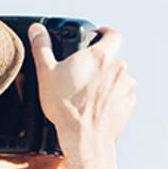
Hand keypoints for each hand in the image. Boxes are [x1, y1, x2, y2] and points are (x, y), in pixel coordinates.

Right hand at [28, 24, 135, 153]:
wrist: (86, 137)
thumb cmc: (67, 107)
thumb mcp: (47, 73)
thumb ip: (42, 47)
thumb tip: (37, 31)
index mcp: (101, 57)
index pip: (114, 35)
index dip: (106, 32)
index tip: (99, 35)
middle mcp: (119, 70)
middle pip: (113, 59)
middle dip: (100, 64)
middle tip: (84, 74)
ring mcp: (127, 88)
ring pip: (119, 78)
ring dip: (108, 82)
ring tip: (89, 93)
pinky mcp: (130, 104)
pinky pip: (123, 95)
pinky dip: (113, 97)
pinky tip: (98, 105)